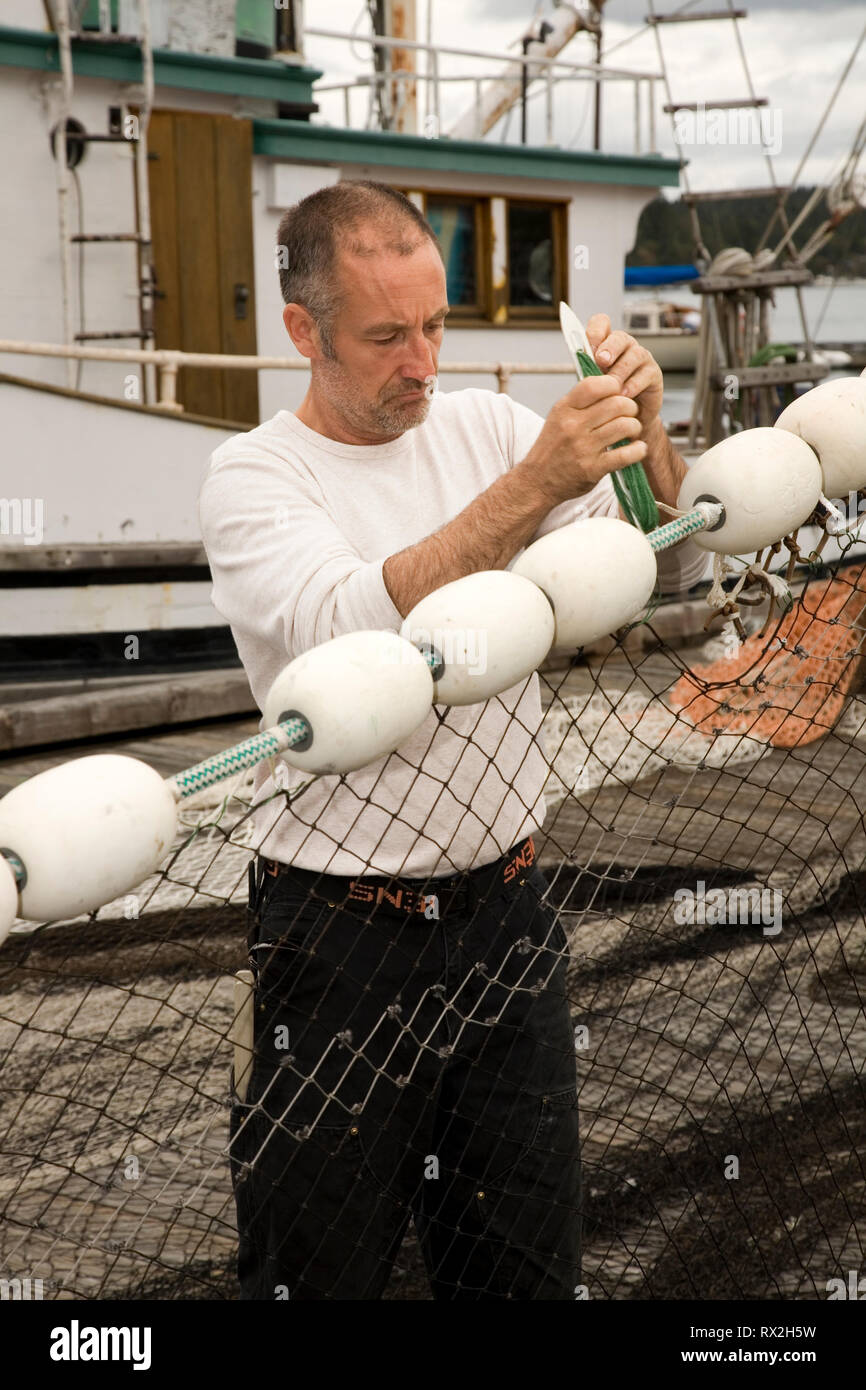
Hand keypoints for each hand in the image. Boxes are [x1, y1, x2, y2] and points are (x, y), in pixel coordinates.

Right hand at [520, 373, 646, 506]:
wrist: (537, 482)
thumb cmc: (552, 448)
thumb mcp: (558, 417)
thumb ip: (581, 401)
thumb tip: (611, 384)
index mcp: (564, 409)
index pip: (595, 384)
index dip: (614, 385)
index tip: (618, 394)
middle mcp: (573, 426)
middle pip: (617, 404)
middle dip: (630, 407)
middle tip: (630, 414)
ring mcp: (583, 448)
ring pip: (625, 426)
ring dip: (635, 427)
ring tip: (632, 431)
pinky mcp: (593, 469)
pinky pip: (626, 454)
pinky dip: (638, 450)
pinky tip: (637, 448)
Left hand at [585, 312, 662, 432]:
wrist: (625, 419)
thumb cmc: (606, 397)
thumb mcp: (591, 382)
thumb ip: (587, 369)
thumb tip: (581, 360)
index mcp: (606, 343)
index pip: (601, 323)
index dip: (595, 331)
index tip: (588, 348)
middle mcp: (625, 346)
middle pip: (619, 336)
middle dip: (609, 348)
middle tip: (600, 361)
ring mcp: (642, 358)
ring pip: (634, 355)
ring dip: (620, 370)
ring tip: (611, 386)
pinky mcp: (654, 373)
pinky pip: (645, 374)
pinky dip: (633, 385)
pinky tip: (623, 395)